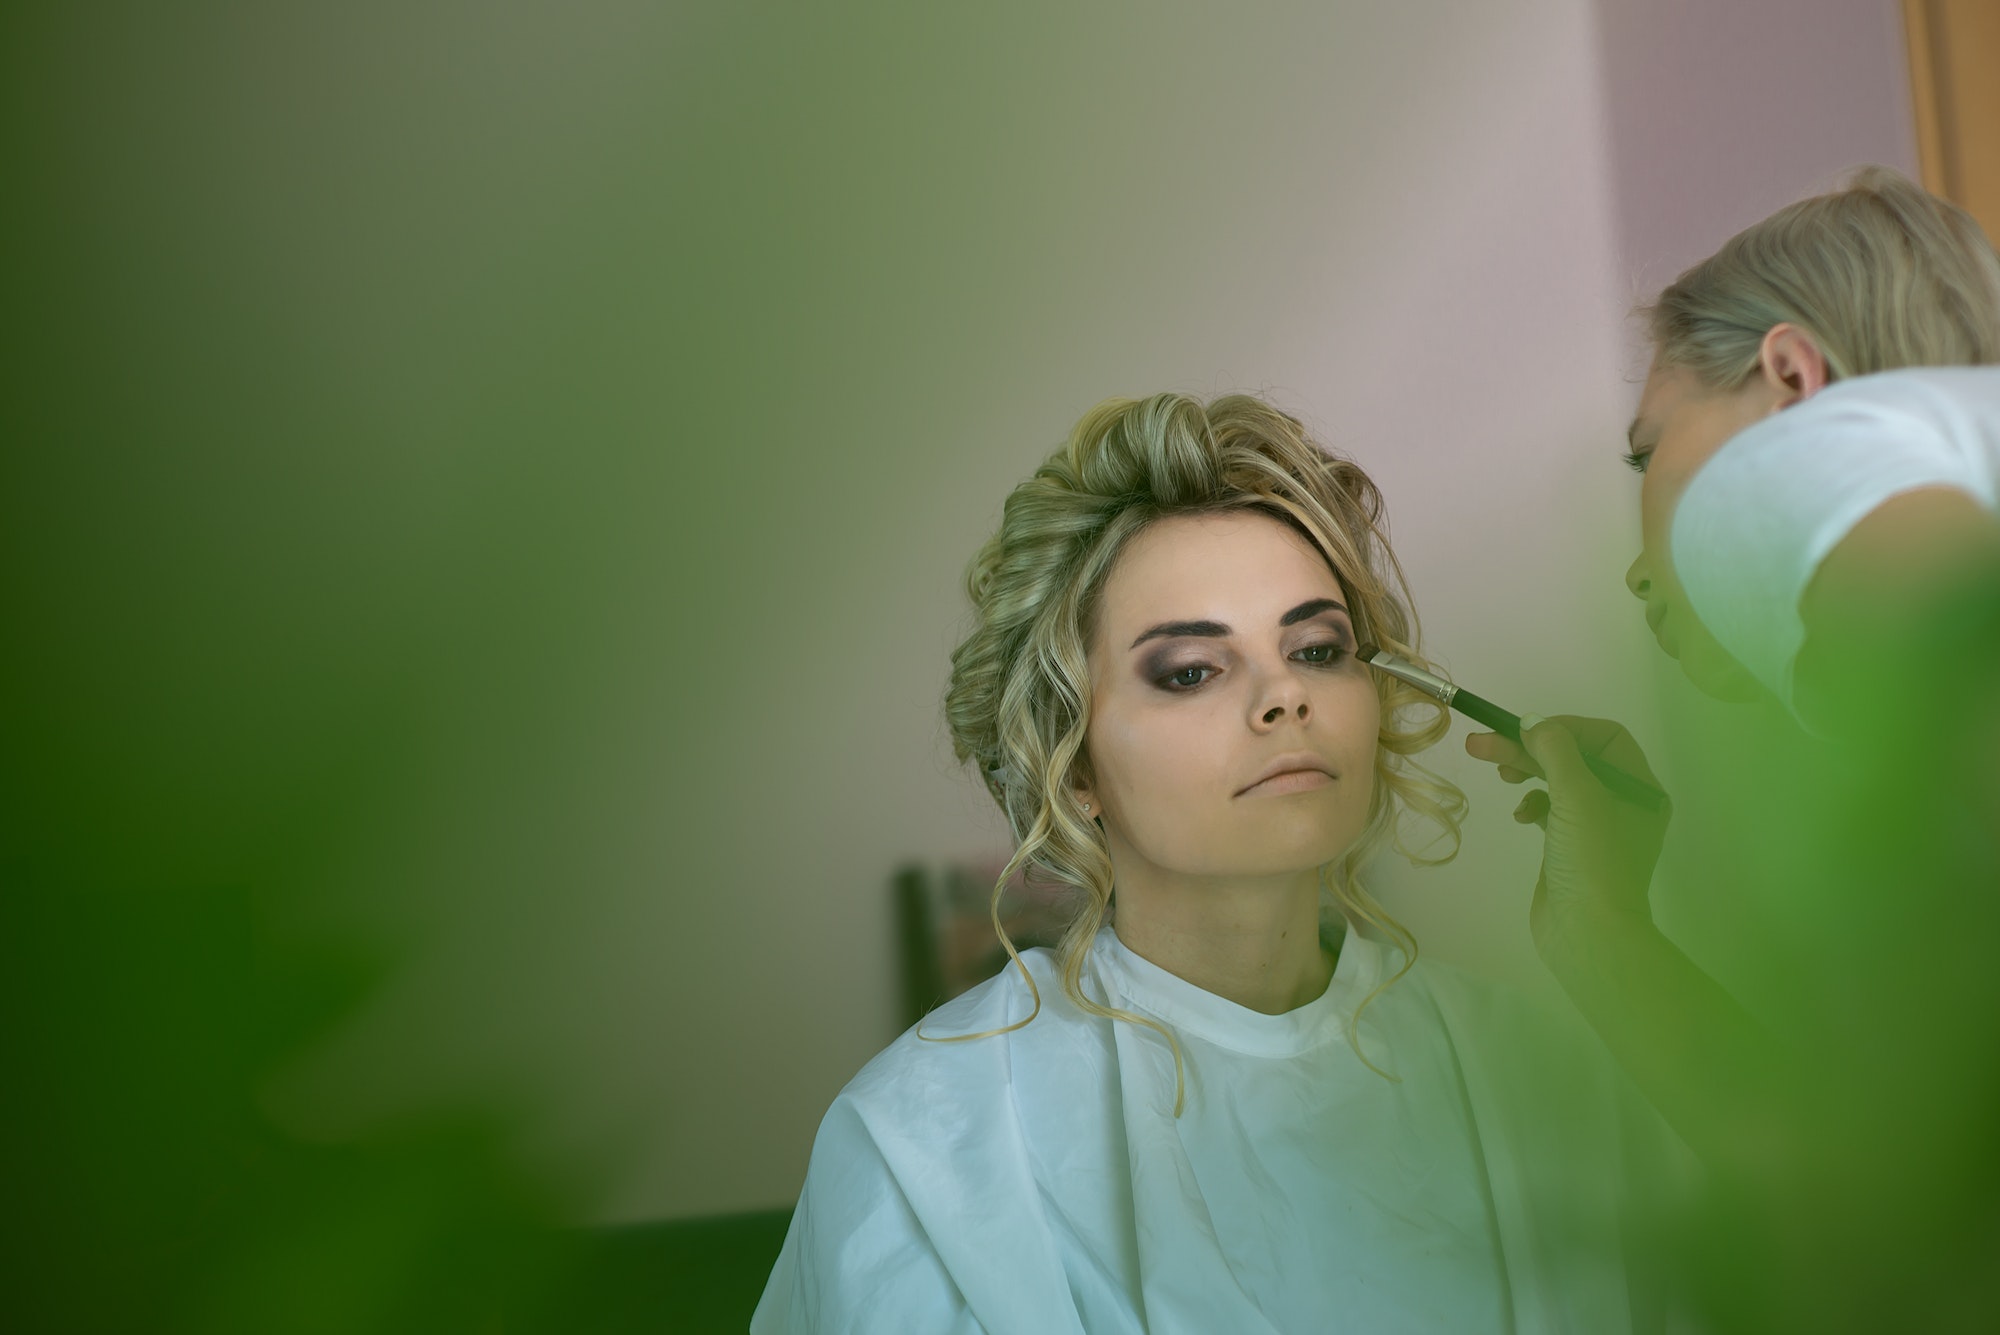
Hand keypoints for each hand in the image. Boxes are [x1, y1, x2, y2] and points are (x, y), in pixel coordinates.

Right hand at [1465, 715, 1671, 960]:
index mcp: (1639, 788)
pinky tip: (1521, 817)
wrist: (1587, 933)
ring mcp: (1596, 827)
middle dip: (1529, 748)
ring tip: (1498, 775)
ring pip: (1557, 782)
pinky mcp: (1571, 847)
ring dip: (1526, 773)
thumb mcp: (1578, 796)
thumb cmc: (1593, 860)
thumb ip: (1555, 750)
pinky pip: (1550, 810)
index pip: (1604, 737)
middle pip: (1574, 758)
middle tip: (1482, 744)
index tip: (1524, 731)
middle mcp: (1623, 803)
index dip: (1564, 728)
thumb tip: (1533, 723)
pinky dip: (1532, 806)